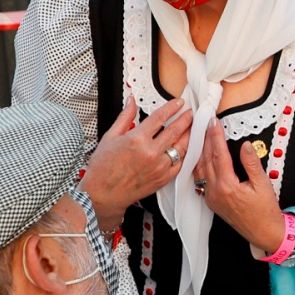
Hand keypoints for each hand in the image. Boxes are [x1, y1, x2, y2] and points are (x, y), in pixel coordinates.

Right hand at [82, 96, 192, 226]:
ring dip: (188, 135)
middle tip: (190, 112)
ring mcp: (159, 166)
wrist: (103, 193)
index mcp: (137, 139)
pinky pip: (180, 163)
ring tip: (192, 127)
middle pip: (175, 131)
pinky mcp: (163, 178)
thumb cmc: (103, 168)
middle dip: (185, 119)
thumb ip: (125, 117)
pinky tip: (186, 147)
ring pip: (181, 147)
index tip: (179, 103)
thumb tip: (132, 101)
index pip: (160, 117)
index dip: (172, 108)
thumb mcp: (110, 137)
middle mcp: (151, 152)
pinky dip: (185, 154)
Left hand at [193, 121, 284, 250]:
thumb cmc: (266, 211)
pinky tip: (201, 157)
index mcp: (227, 185)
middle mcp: (215, 191)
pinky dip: (200, 165)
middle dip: (206, 139)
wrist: (263, 232)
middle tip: (205, 123)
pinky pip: (200, 179)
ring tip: (202, 136)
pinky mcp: (211, 201)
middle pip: (206, 159)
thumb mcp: (263, 184)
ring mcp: (211, 197)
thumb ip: (252, 163)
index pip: (219, 154)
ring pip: (200, 169)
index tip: (214, 122)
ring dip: (200, 151)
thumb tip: (245, 145)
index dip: (216, 136)